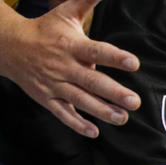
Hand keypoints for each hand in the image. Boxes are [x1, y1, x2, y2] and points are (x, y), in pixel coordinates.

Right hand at [0, 0, 139, 136]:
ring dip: (101, 111)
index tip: (133, 63)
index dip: (114, 57)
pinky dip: (76, 124)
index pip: (96, 51)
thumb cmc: (45, 30)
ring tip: (122, 118)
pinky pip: (62, 113)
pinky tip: (94, 132)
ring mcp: (54, 84)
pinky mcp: (47, 99)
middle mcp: (63, 66)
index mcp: (71, 45)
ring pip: (79, 100)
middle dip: (114, 93)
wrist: (9, 46)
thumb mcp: (65, 13)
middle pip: (91, 81)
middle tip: (134, 101)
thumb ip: (87, 2)